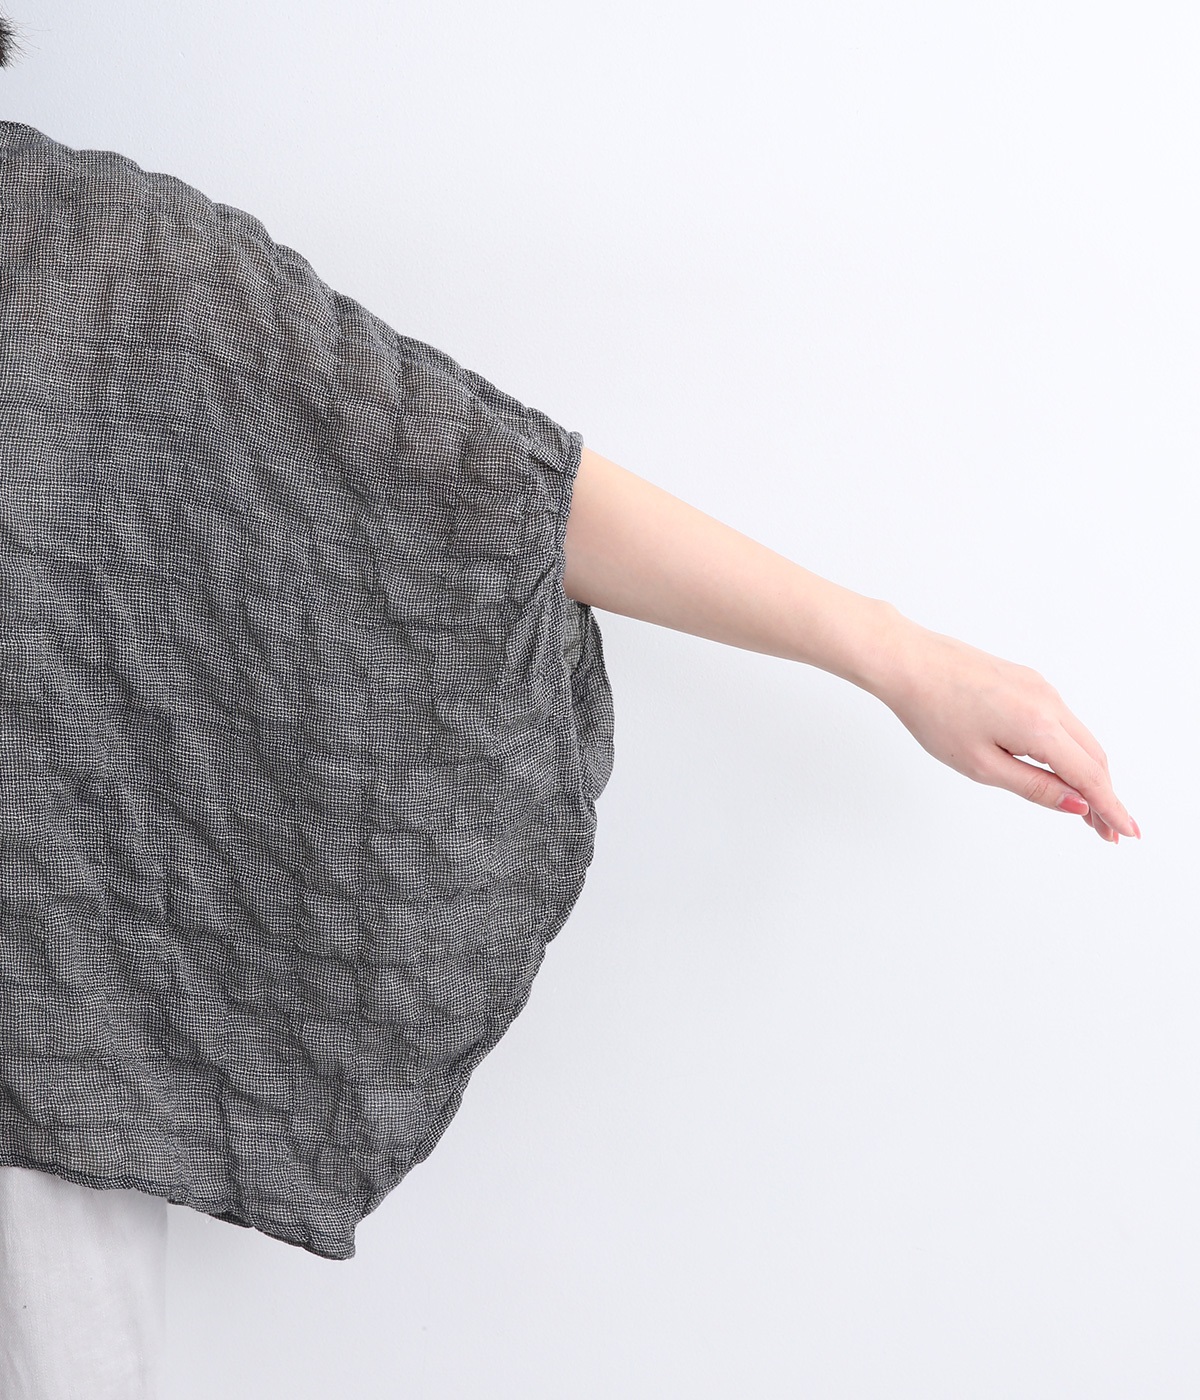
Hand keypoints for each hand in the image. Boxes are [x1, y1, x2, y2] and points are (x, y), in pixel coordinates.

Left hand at [874, 617, 1138, 842]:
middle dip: (1103, 795)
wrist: (909, 663)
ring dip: (1088, 772)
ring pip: (1080, 737)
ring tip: (1086, 808)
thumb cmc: (934, 714)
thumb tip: (1077, 805)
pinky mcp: (1028, 681)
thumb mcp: (982, 765)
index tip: (1127, 833)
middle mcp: (1049, 702)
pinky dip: (1070, 748)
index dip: (1110, 808)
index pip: (1089, 777)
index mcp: (1040, 726)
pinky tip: (1061, 768)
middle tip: (1105, 832)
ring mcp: (1040, 688)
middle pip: (1093, 757)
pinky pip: (1062, 720)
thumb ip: (1034, 787)